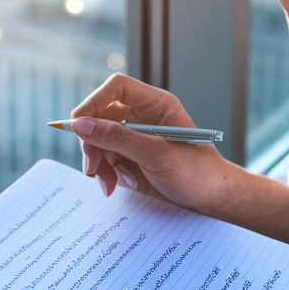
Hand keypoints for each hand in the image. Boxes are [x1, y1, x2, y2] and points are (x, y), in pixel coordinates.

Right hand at [69, 74, 233, 210]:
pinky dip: (103, 174)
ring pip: (97, 139)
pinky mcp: (129, 158)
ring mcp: (134, 137)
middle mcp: (142, 116)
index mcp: (155, 104)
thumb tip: (80, 124)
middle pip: (100, 115)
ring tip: (107, 183)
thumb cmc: (196, 172)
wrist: (210, 201)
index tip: (78, 125)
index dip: (94, 102)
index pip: (116, 88)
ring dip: (96, 162)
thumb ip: (118, 138)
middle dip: (92, 141)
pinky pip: (103, 159)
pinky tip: (112, 187)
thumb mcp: (156, 155)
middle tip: (92, 166)